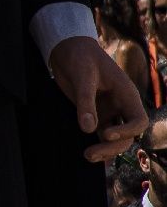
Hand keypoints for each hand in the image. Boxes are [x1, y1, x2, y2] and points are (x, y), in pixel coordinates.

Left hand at [50, 36, 147, 160]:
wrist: (68, 49)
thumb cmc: (80, 58)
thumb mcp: (83, 77)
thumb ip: (86, 102)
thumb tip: (88, 129)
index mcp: (126, 95)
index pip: (138, 120)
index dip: (127, 132)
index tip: (105, 134)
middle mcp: (120, 106)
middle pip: (127, 135)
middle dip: (112, 147)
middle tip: (89, 154)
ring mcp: (108, 111)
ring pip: (114, 138)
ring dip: (105, 149)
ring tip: (87, 156)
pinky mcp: (94, 114)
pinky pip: (99, 133)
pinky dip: (97, 144)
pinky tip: (89, 156)